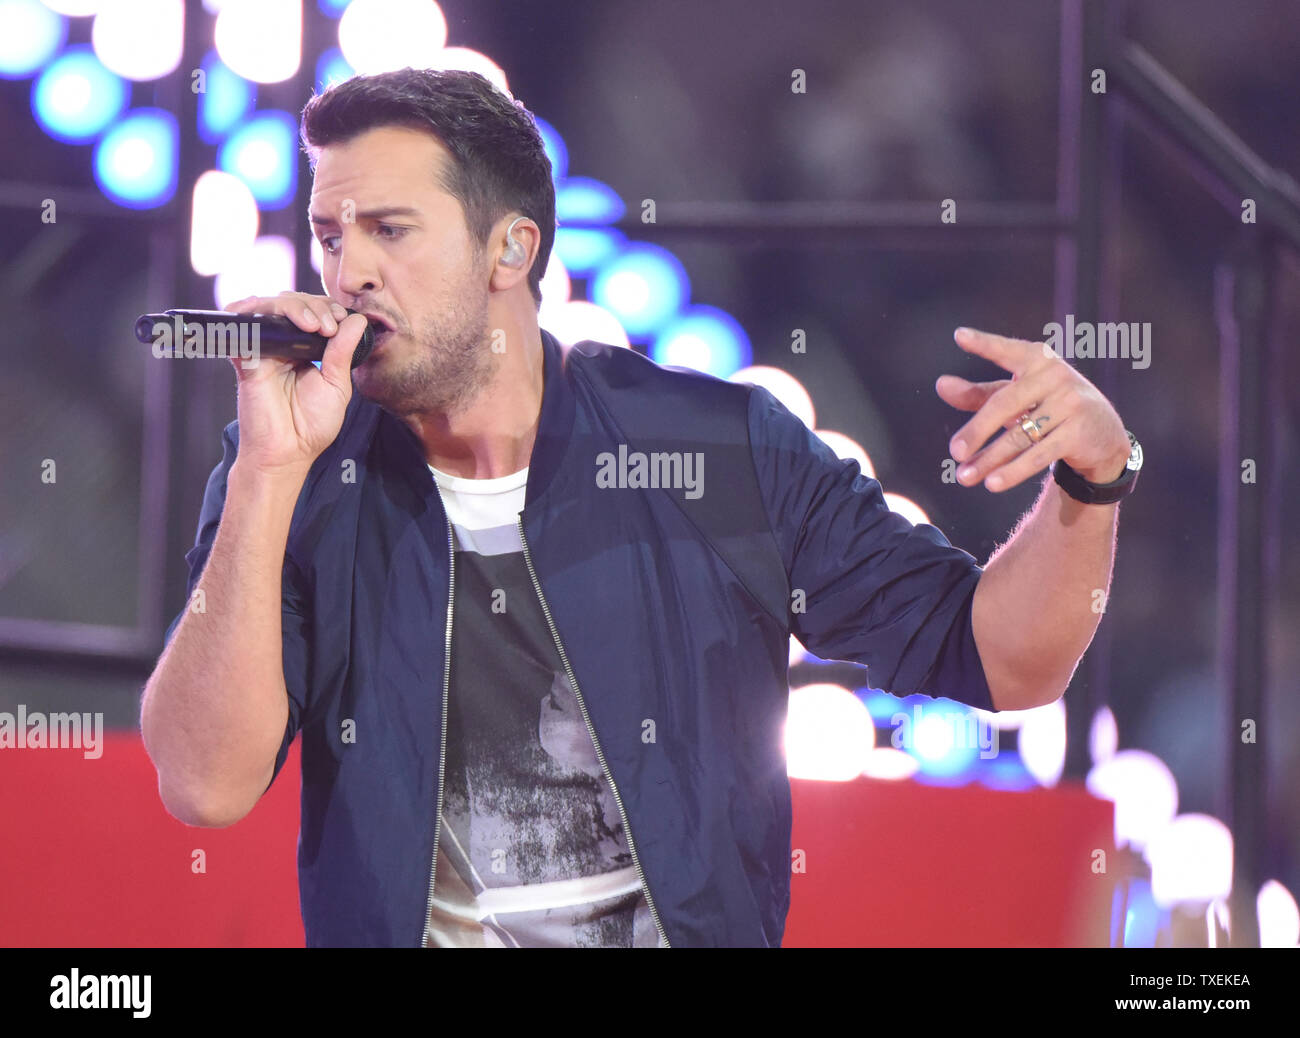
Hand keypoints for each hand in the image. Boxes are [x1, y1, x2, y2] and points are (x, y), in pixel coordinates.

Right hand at [222, 291, 369, 477]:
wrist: (289, 452)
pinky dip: (256, 311)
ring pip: (270, 307)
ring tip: (315, 325)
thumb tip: (358, 320)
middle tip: (330, 326)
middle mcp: (282, 346)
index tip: (342, 320)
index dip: (327, 308)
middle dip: (314, 306)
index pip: (313, 312)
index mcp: (304, 350)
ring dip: (294, 306)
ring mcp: (263, 350)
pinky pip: (242, 325)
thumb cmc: (311, 425)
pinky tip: (284, 321)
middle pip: (291, 303)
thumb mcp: (337, 385)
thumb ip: (343, 352)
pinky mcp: (245, 358)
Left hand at [935, 326, 1130, 491]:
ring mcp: (1070, 403)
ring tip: (964, 476)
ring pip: (1019, 436)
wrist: (1102, 435)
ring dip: (989, 460)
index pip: (1006, 351)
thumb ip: (978, 393)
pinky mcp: (1078, 432)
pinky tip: (992, 483)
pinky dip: (1013, 471)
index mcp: (1037, 359)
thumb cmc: (1047, 407)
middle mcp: (1055, 376)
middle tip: (954, 452)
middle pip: (1005, 404)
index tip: (959, 336)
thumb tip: (941, 385)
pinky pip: (1038, 455)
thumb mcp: (1015, 397)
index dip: (985, 344)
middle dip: (976, 431)